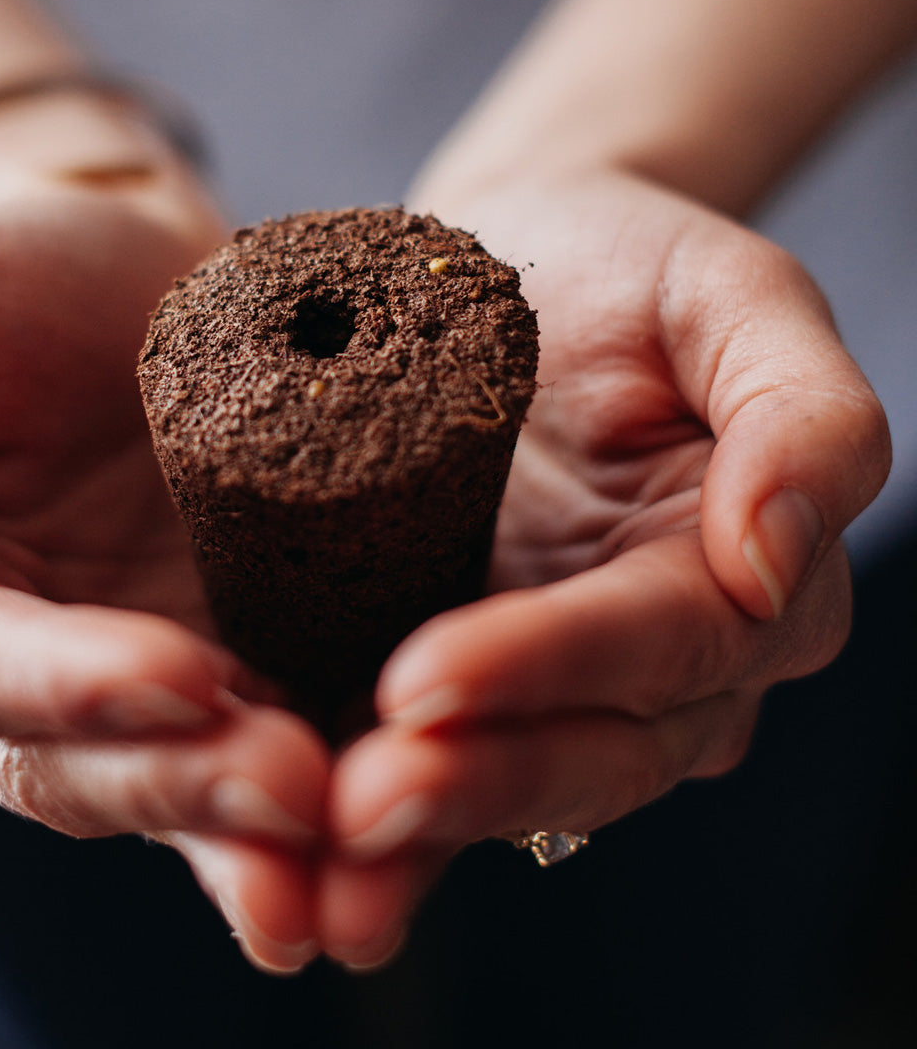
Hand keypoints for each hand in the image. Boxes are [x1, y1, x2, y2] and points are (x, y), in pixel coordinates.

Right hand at [0, 96, 329, 974]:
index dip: (63, 685)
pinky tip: (396, 834)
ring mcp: (133, 693)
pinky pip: (274, 756)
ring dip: (262, 833)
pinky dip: (329, 808)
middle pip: (78, 764)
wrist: (126, 279)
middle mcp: (9, 684)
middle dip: (186, 783)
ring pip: (181, 793)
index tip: (179, 675)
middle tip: (295, 786)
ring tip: (351, 831)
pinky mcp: (236, 678)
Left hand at [318, 166, 890, 967]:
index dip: (552, 666)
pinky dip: (379, 815)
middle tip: (361, 800)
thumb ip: (802, 416)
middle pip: (594, 748)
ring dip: (425, 831)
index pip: (663, 642)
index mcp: (739, 569)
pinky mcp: (467, 670)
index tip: (424, 680)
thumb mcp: (734, 294)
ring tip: (321, 841)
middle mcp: (661, 653)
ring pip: (516, 782)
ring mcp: (557, 673)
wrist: (516, 258)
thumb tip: (772, 563)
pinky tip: (301, 846)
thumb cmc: (629, 263)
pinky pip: (437, 756)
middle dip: (479, 781)